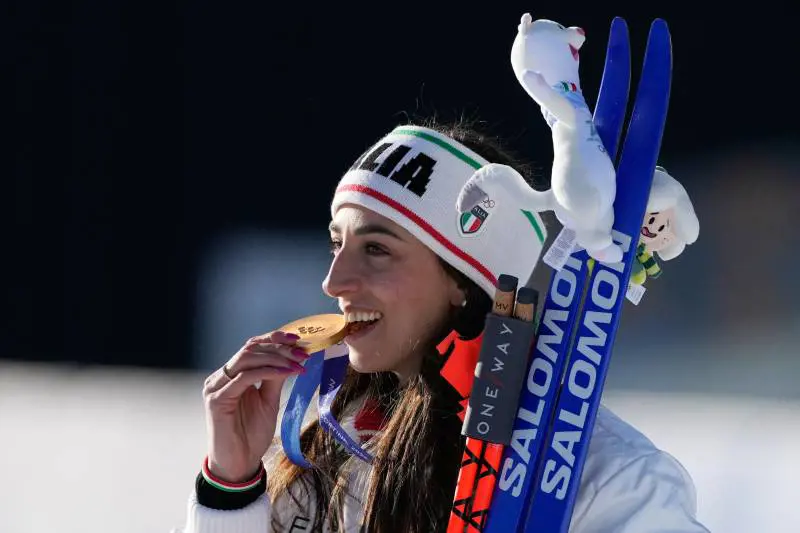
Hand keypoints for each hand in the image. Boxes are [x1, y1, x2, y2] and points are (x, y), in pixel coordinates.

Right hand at [203, 331, 309, 481]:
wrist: (239, 464)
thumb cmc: (251, 435)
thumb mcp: (268, 401)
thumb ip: (275, 378)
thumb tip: (291, 356)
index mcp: (230, 376)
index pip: (251, 347)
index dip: (273, 339)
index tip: (297, 339)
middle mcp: (219, 378)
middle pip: (249, 349)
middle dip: (279, 348)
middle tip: (303, 352)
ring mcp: (215, 387)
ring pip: (246, 358)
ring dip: (276, 357)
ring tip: (299, 362)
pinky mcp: (216, 400)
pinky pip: (244, 377)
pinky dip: (268, 371)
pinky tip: (287, 372)